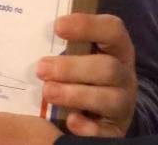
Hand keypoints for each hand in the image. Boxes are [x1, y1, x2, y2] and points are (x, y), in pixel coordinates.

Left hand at [40, 13, 136, 135]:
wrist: (106, 114)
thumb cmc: (86, 75)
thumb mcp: (83, 55)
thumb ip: (68, 45)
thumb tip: (32, 35)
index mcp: (118, 49)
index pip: (112, 30)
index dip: (87, 26)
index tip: (57, 26)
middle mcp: (125, 76)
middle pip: (108, 68)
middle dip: (72, 68)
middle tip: (41, 68)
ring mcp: (123, 105)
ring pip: (109, 99)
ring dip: (74, 94)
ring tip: (47, 92)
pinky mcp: (115, 131)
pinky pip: (105, 131)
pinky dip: (87, 126)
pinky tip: (70, 120)